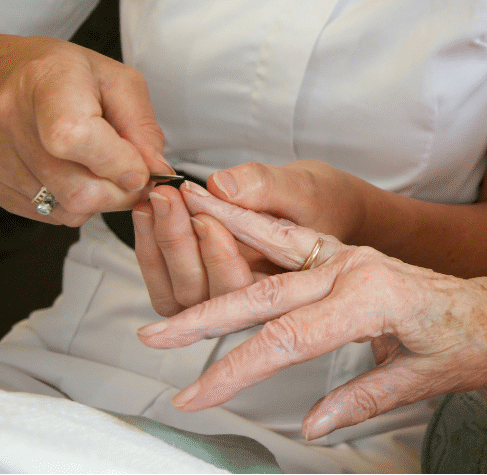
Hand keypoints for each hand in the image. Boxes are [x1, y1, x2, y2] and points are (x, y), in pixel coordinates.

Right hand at [0, 35, 168, 225]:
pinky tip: (71, 172)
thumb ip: (142, 127)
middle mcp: (11, 120)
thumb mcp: (118, 82)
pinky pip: (47, 214)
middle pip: (77, 190)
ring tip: (97, 166)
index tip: (139, 167)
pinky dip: (70, 202)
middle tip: (129, 172)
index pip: (76, 139)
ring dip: (97, 197)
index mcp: (47, 83)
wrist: (11, 73)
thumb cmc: (65, 74)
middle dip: (119, 190)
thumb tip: (156, 169)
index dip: (117, 163)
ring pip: (66, 210)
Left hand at [133, 162, 368, 315]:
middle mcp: (252, 304)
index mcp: (286, 290)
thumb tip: (222, 186)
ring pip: (180, 291)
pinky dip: (153, 248)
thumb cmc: (325, 200)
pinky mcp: (208, 284)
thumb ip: (266, 187)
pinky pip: (170, 283)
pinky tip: (149, 212)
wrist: (332, 208)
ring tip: (157, 201)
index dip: (216, 251)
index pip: (240, 285)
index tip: (199, 204)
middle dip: (179, 241)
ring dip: (161, 245)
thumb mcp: (304, 187)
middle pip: (203, 293)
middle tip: (170, 197)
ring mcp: (227, 297)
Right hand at [136, 190, 486, 456]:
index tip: (195, 395)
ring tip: (175, 216)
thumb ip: (365, 400)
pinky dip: (254, 223)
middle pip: (270, 294)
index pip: (292, 338)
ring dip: (223, 238)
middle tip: (152, 336)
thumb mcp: (423, 380)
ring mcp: (351, 256)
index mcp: (376, 298)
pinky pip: (292, 237)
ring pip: (275, 250)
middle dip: (208, 315)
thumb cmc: (465, 344)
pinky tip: (222, 208)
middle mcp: (358, 268)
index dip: (238, 369)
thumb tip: (310, 424)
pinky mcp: (345, 254)